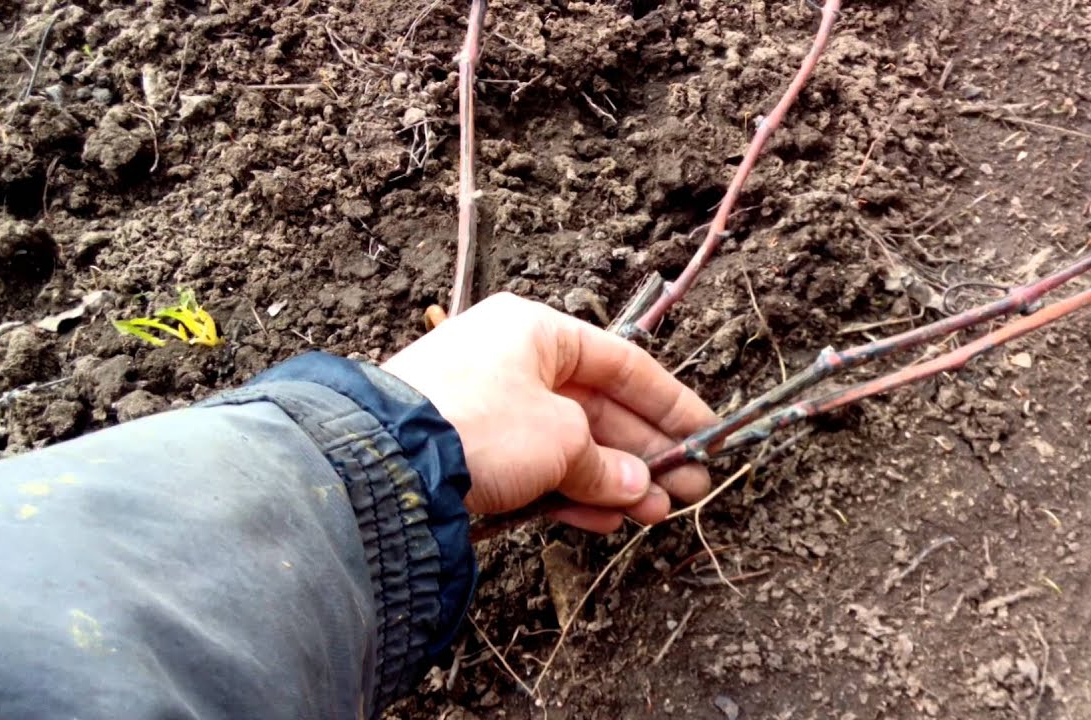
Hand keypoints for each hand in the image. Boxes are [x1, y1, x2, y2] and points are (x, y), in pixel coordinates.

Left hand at [381, 293, 716, 532]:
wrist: (385, 462)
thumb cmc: (480, 424)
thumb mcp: (561, 439)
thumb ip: (607, 464)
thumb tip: (638, 488)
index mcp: (536, 332)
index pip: (621, 363)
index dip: (670, 401)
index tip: (705, 433)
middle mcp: (512, 363)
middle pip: (596, 408)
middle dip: (644, 453)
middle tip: (688, 488)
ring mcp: (488, 409)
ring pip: (567, 444)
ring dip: (614, 480)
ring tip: (655, 514)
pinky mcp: (468, 452)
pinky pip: (534, 469)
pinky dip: (571, 493)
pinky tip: (606, 520)